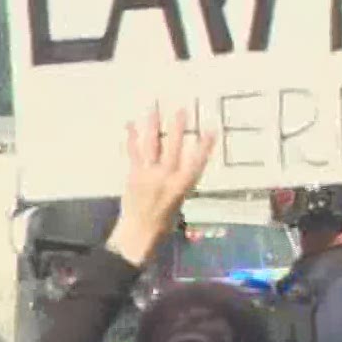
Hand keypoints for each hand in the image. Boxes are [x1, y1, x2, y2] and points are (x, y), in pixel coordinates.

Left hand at [106, 106, 216, 266]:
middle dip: (178, 127)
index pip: (197, 162)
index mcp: (181, 187)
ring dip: (153, 124)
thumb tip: (176, 169)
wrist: (137, 234)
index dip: (204, 146)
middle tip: (182, 109)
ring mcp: (148, 174)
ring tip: (154, 107)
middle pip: (174, 147)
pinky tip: (130, 124)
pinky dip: (131, 138)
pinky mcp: (133, 174)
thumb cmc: (162, 225)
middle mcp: (166, 177)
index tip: (211, 130)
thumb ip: (178, 185)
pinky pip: (133, 152)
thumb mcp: (178, 205)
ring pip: (152, 144)